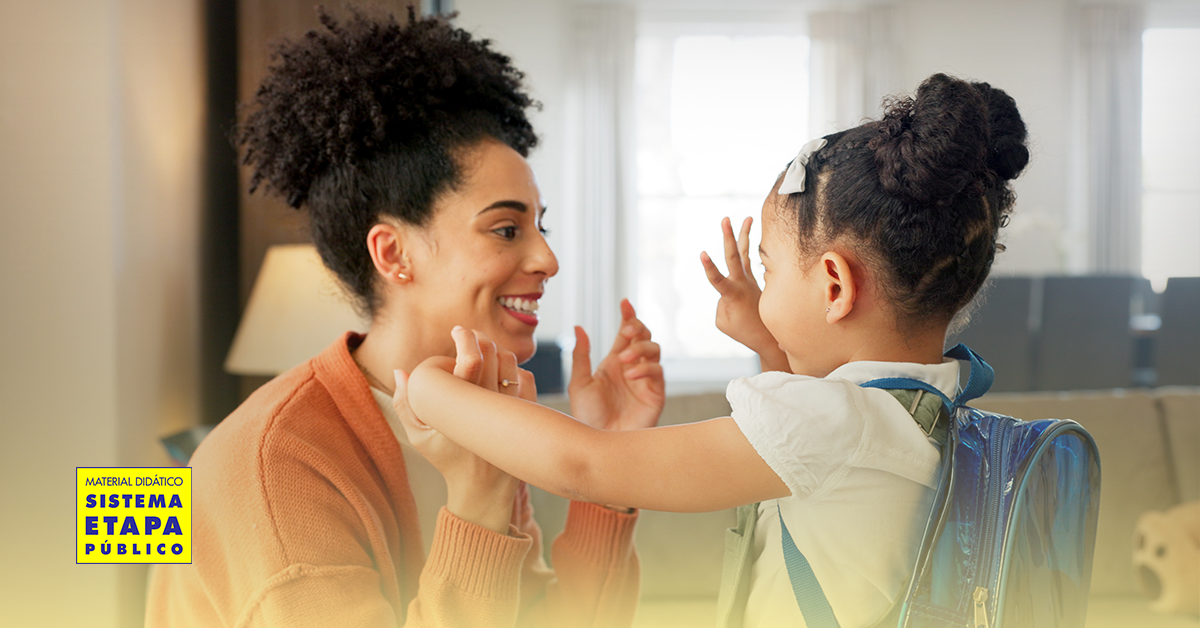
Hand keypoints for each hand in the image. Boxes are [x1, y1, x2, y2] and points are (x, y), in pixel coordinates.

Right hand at [393, 327, 527, 533]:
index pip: (470, 359)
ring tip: (483, 354)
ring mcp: (510, 409)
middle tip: (468, 337)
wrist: (483, 488)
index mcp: (460, 407)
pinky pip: (525, 378)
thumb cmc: (447, 459)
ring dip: (497, 352)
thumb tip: (400, 370)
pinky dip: (513, 370)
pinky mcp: (525, 414)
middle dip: (479, 338)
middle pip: (491, 353)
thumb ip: (404, 403)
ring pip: (510, 362)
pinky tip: (500, 374)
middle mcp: (488, 404)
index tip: (457, 332)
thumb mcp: (419, 437)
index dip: (465, 337)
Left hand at [568, 299, 664, 430]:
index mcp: (614, 362)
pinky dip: (645, 368)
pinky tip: (631, 374)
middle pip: (643, 336)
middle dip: (637, 328)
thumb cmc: (587, 417)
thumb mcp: (579, 383)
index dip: (628, 316)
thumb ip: (581, 355)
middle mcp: (632, 367)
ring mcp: (645, 379)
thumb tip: (578, 327)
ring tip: (623, 359)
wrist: (599, 443)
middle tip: (625, 331)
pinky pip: (657, 371)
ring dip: (640, 348)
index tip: (624, 302)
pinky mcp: (655, 393)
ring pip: (653, 350)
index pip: (625, 333)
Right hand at [700, 216, 789, 372]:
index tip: (702, 253)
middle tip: (725, 219)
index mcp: (733, 296)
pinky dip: (748, 247)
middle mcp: (743, 283)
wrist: (768, 336)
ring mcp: (750, 280)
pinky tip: (749, 235)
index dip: (709, 268)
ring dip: (745, 235)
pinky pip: (749, 260)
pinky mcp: (754, 280)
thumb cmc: (743, 331)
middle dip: (729, 237)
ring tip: (748, 218)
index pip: (717, 280)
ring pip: (746, 253)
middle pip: (734, 257)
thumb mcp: (724, 322)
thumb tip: (728, 290)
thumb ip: (721, 303)